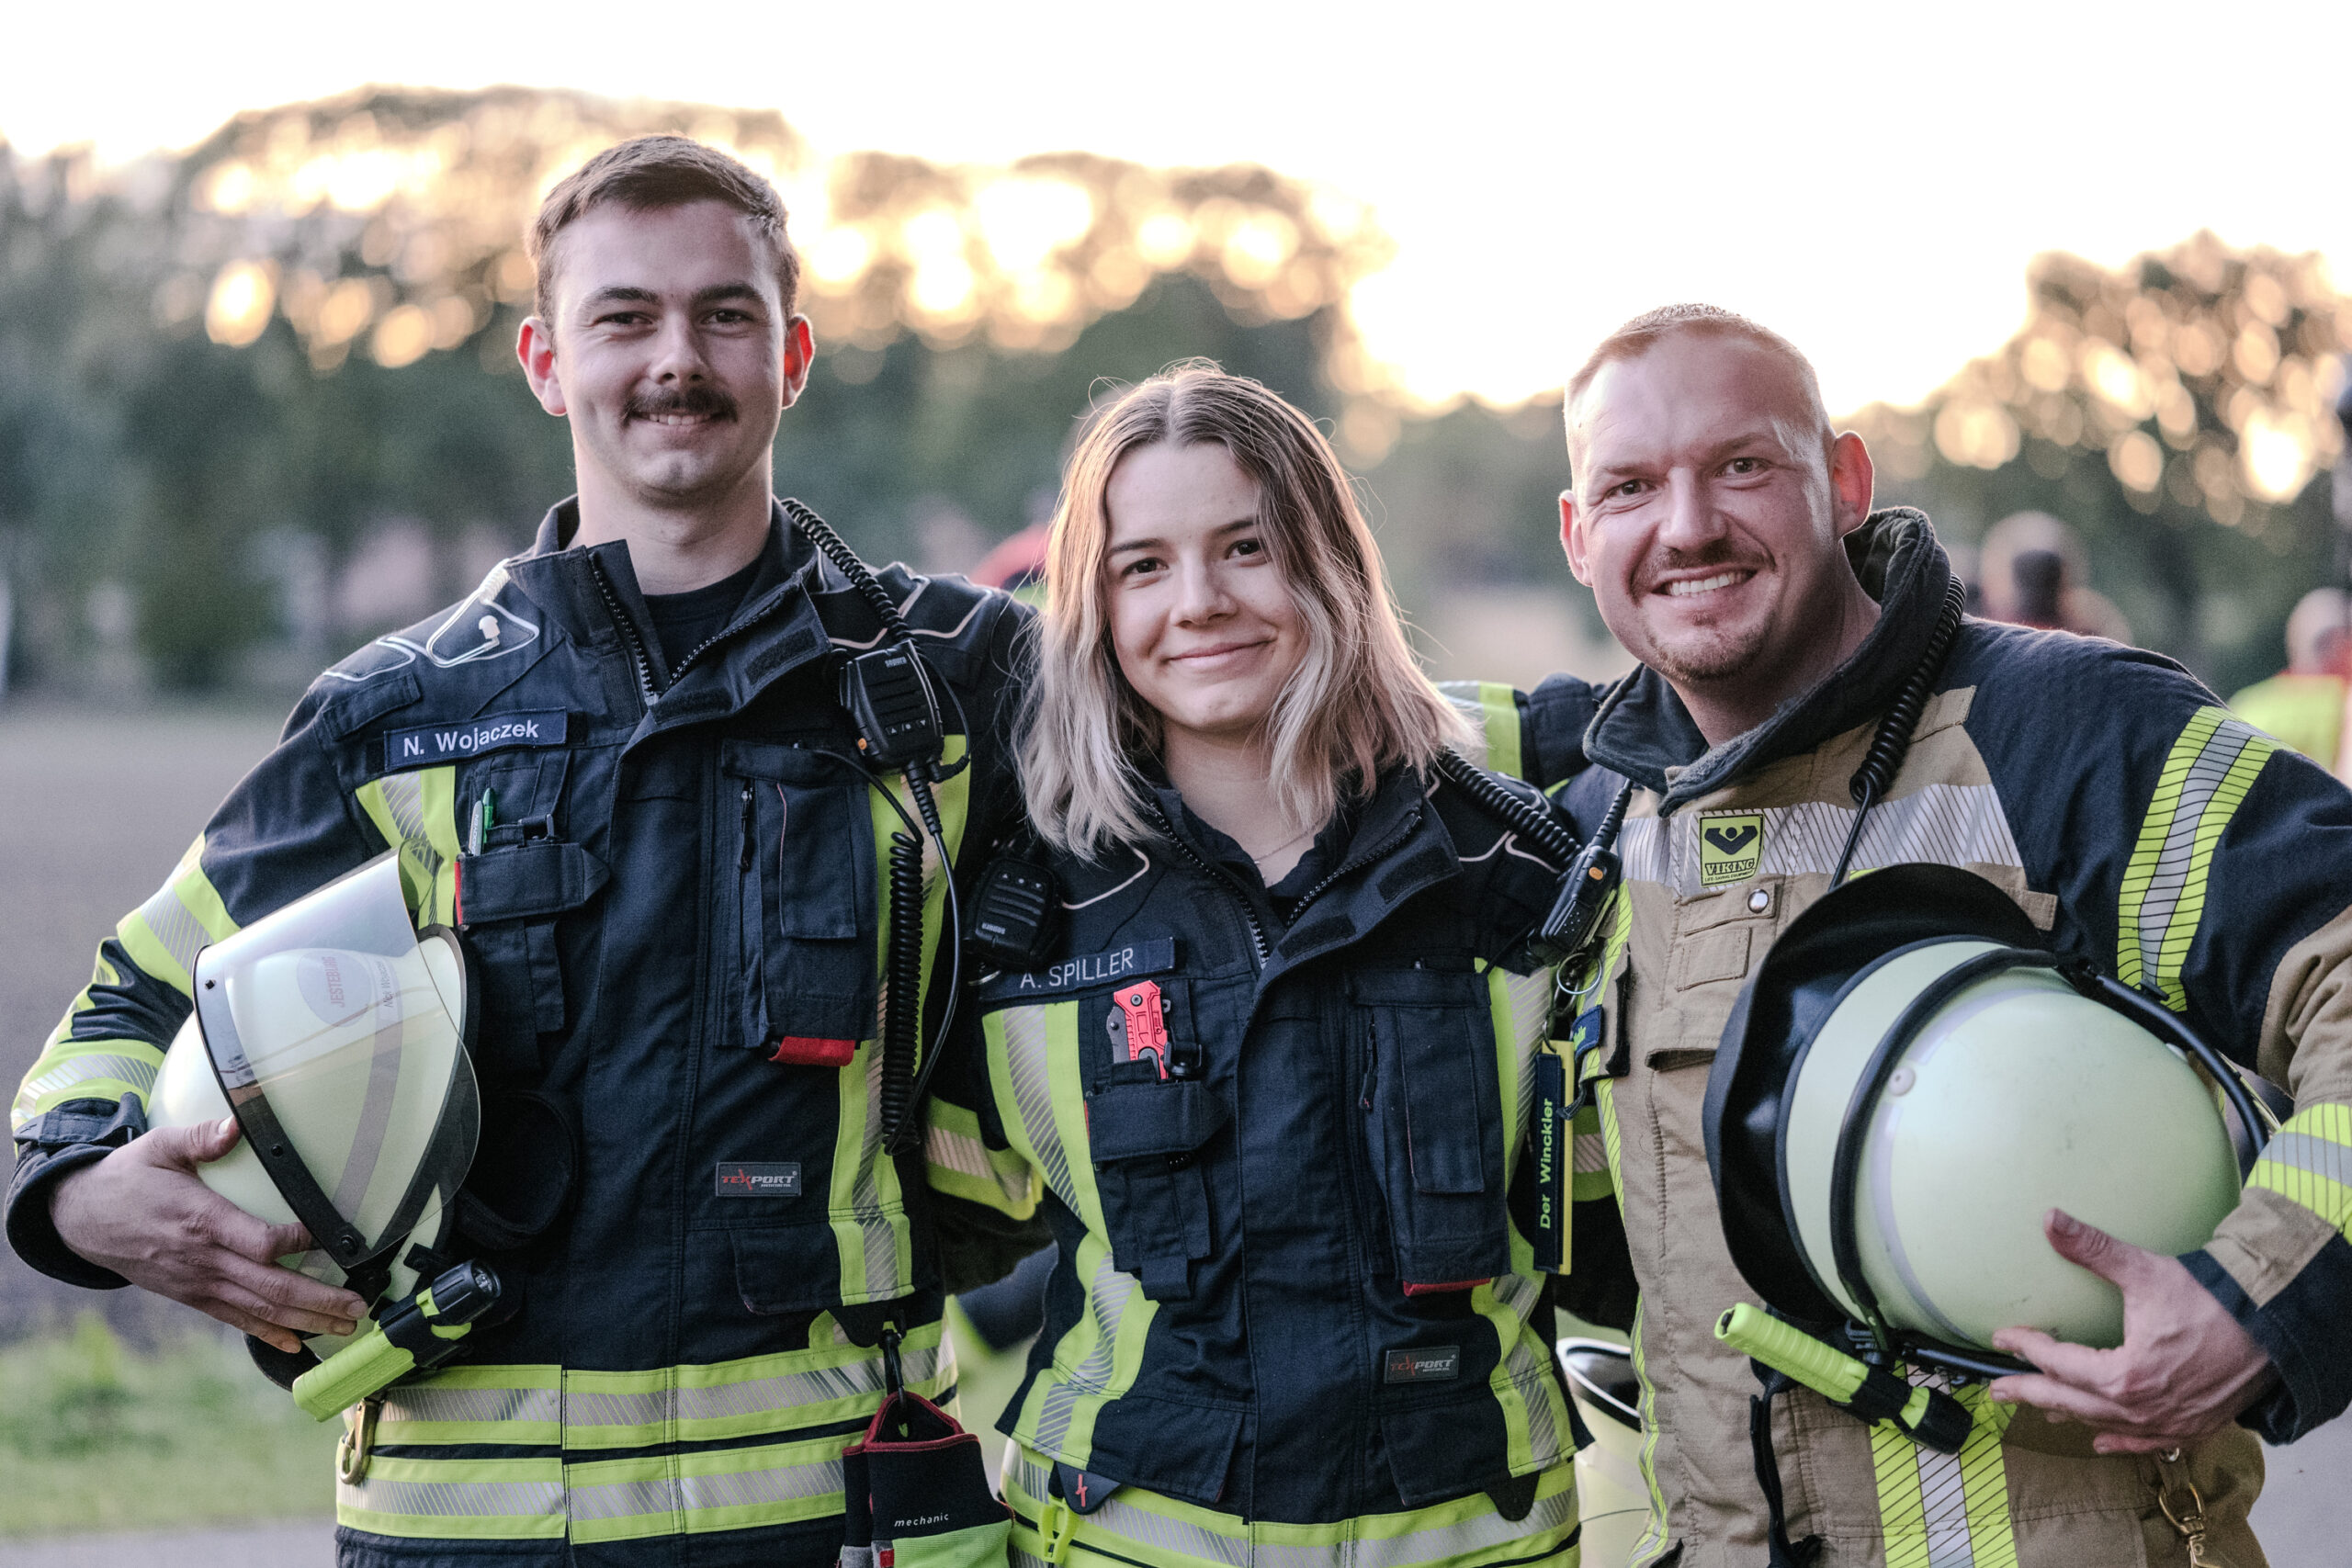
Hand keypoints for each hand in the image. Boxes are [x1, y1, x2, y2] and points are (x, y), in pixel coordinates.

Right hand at [49, 1117, 366, 1352]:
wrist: (81, 1218)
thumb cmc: (128, 1178)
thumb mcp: (159, 1147)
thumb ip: (200, 1138)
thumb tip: (235, 1124)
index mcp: (202, 1221)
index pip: (260, 1243)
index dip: (300, 1244)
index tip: (335, 1239)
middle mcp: (204, 1260)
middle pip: (271, 1287)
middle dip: (319, 1300)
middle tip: (360, 1307)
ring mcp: (198, 1284)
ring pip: (259, 1310)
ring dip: (306, 1321)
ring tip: (345, 1328)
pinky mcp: (192, 1295)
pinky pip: (235, 1319)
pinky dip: (268, 1333)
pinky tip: (298, 1345)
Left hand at [1987, 1208, 2272, 1453]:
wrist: (2273, 1326)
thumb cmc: (2209, 1299)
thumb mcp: (2144, 1271)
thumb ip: (2092, 1249)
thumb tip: (2050, 1219)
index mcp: (2124, 1376)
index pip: (2059, 1364)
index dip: (2027, 1348)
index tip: (2003, 1337)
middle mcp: (2143, 1408)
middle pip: (2072, 1403)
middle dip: (2031, 1394)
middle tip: (1999, 1391)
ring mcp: (2170, 1422)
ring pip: (2107, 1425)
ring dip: (2071, 1415)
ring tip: (2042, 1409)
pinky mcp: (2194, 1426)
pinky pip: (2149, 1443)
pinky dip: (2122, 1442)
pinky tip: (2101, 1440)